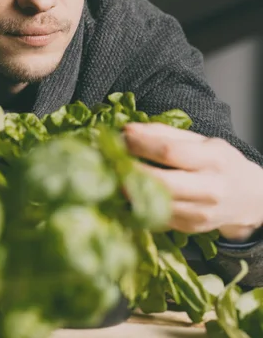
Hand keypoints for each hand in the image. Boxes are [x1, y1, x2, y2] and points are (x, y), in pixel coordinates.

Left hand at [123, 122, 262, 240]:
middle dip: (130, 169)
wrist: (249, 198)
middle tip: (110, 158)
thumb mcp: (201, 141)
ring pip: (156, 202)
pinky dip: (138, 202)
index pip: (170, 151)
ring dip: (129, 188)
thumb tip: (129, 129)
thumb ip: (166, 134)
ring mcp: (199, 213)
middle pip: (160, 182)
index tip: (121, 135)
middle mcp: (209, 189)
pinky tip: (127, 190)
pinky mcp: (189, 228)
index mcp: (212, 160)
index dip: (141, 143)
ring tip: (113, 173)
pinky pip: (157, 215)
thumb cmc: (221, 163)